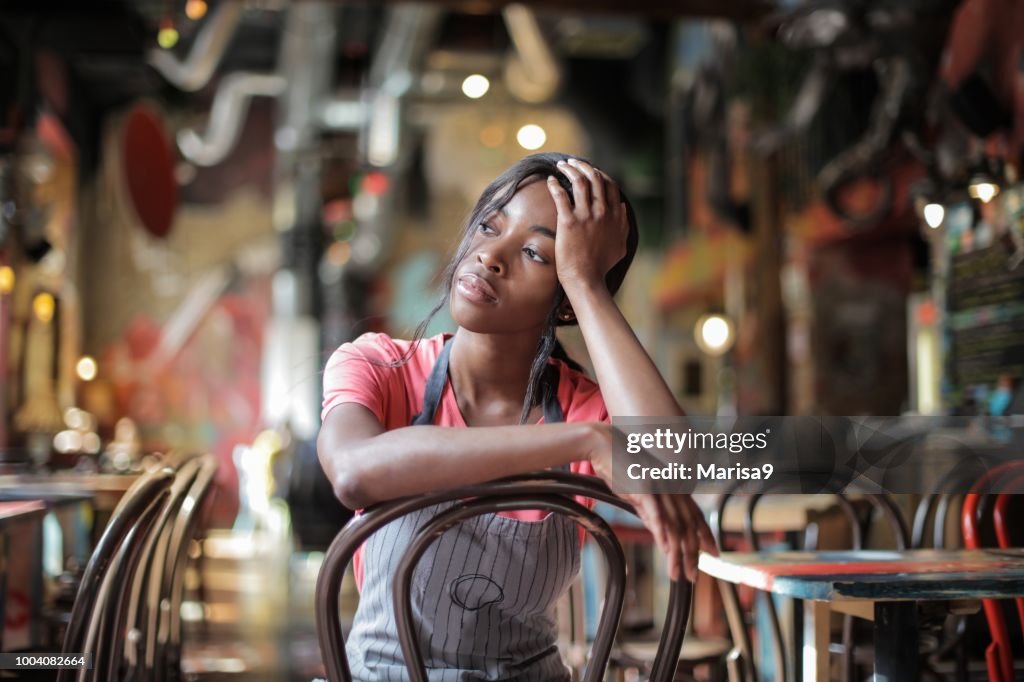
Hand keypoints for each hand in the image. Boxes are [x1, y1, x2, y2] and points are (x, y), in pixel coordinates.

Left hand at [546, 159, 628, 292]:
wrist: (586, 279)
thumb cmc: (601, 266)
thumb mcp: (621, 245)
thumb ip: (624, 224)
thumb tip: (623, 207)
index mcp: (615, 216)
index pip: (610, 185)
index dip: (599, 173)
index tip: (589, 171)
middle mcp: (603, 212)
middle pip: (595, 178)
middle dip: (583, 166)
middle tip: (572, 162)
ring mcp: (586, 216)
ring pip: (579, 181)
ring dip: (569, 170)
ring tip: (561, 166)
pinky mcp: (569, 222)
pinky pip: (561, 195)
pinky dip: (555, 185)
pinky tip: (550, 181)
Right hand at [586, 423, 718, 582]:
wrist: (604, 444)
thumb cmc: (618, 465)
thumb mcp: (637, 492)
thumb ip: (650, 510)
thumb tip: (658, 531)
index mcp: (673, 487)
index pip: (695, 515)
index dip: (706, 536)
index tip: (714, 553)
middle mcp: (671, 488)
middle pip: (689, 526)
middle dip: (694, 553)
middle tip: (695, 576)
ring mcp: (660, 488)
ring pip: (675, 526)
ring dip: (678, 553)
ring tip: (679, 574)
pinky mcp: (644, 488)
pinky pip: (657, 514)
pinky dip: (663, 533)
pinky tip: (667, 550)